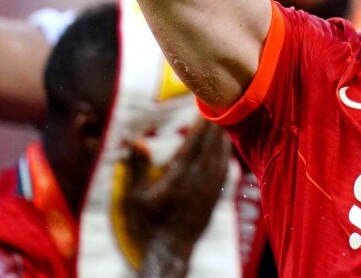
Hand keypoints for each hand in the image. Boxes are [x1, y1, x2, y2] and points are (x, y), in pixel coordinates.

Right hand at [122, 121, 231, 277]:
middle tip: (215, 108)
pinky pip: (223, 174)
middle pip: (209, 147)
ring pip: (220, 159)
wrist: (168, 254)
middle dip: (212, 127)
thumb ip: (137, 168)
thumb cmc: (147, 226)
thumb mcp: (134, 198)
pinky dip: (225, 158)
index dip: (199, 124)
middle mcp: (197, 182)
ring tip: (222, 125)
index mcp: (178, 177)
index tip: (202, 107)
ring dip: (221, 140)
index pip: (193, 143)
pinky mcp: (214, 202)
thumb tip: (137, 141)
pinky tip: (226, 152)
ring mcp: (208, 193)